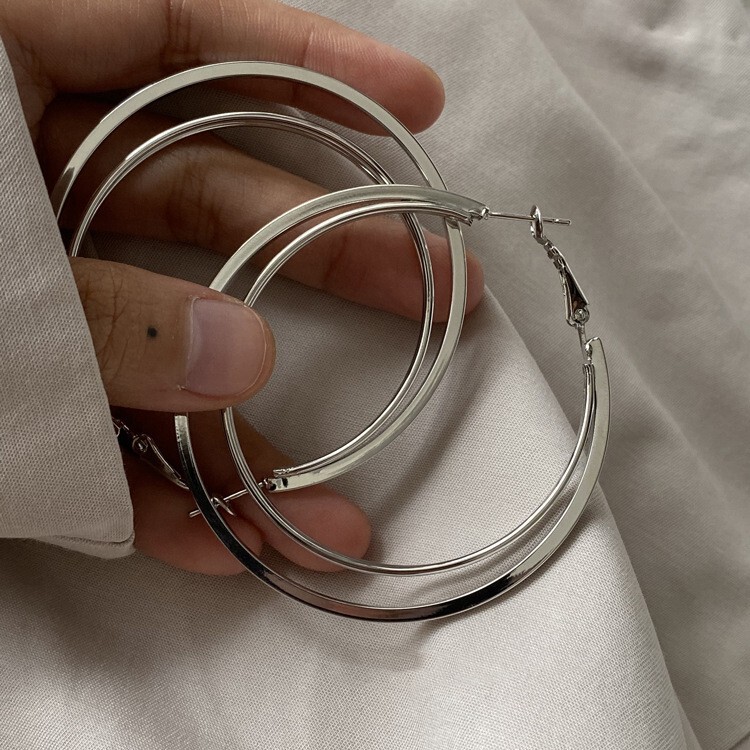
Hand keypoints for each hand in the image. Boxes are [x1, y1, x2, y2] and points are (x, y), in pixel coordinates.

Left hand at [0, 0, 483, 573]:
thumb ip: (100, 309)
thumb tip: (242, 357)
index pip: (181, 38)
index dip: (308, 64)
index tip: (416, 106)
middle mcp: (21, 174)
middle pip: (209, 193)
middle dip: (331, 250)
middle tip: (438, 293)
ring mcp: (25, 281)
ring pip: (167, 327)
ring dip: (252, 423)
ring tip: (340, 495)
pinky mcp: (15, 375)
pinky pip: (95, 418)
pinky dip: (152, 482)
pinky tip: (227, 535)